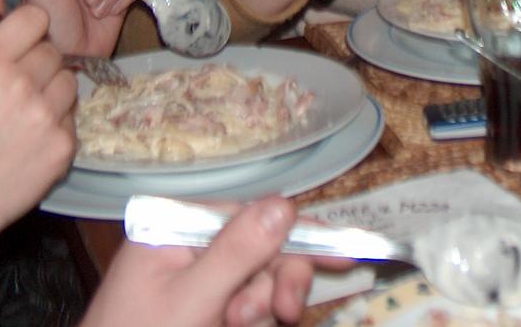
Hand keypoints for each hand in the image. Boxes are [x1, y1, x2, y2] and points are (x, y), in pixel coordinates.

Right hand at [0, 0, 76, 249]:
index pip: (35, 17)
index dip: (28, 30)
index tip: (20, 45)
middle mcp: (22, 83)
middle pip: (53, 51)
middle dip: (37, 65)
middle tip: (15, 89)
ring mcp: (47, 115)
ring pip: (68, 82)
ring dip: (51, 92)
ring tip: (23, 115)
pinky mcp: (65, 144)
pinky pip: (72, 117)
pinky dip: (56, 125)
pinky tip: (30, 140)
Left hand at [80, 197, 317, 326]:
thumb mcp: (190, 303)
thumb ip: (237, 254)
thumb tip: (286, 204)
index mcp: (174, 226)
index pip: (252, 216)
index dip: (300, 236)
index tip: (346, 255)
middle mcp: (184, 243)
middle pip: (260, 247)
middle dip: (277, 281)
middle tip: (286, 314)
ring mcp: (191, 279)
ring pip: (257, 279)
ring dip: (262, 306)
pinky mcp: (198, 309)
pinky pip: (243, 302)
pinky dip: (252, 317)